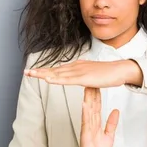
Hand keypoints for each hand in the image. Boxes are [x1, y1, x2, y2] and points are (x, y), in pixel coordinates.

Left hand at [24, 59, 142, 87]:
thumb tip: (81, 79)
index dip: (46, 71)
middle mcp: (75, 67)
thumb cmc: (109, 74)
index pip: (58, 70)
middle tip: (26, 72)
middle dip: (40, 72)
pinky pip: (67, 79)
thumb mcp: (93, 75)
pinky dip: (56, 79)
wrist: (120, 70)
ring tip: (31, 74)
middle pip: (54, 70)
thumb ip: (85, 77)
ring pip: (57, 74)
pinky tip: (48, 79)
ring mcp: (79, 72)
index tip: (34, 72)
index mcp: (77, 67)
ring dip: (43, 74)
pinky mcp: (83, 78)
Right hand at [77, 87, 118, 146]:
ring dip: (88, 99)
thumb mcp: (109, 135)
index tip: (98, 84)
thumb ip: (111, 123)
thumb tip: (115, 112)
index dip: (98, 95)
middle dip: (92, 93)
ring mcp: (87, 128)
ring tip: (87, 87)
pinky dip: (85, 112)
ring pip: (88, 110)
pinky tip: (85, 104)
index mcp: (95, 124)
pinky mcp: (85, 134)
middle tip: (91, 80)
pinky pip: (85, 121)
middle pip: (91, 105)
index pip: (97, 106)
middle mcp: (90, 124)